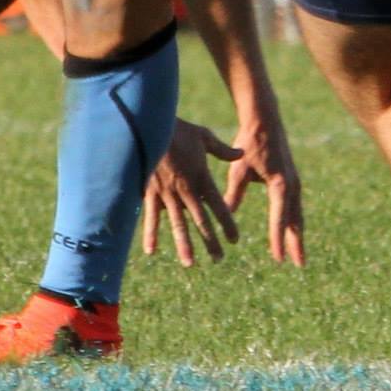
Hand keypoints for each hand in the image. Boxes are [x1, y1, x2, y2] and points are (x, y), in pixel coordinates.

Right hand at [142, 118, 242, 264]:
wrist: (151, 126)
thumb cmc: (178, 129)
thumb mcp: (203, 136)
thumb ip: (222, 150)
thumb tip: (240, 153)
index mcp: (201, 177)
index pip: (218, 206)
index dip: (227, 224)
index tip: (234, 240)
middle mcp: (186, 190)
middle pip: (201, 220)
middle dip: (210, 241)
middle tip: (219, 259)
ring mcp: (168, 193)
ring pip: (178, 224)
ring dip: (184, 245)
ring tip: (190, 263)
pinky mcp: (150, 192)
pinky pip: (151, 217)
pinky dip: (151, 234)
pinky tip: (151, 251)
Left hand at [222, 109, 305, 265]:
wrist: (265, 120)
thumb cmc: (249, 143)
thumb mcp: (239, 170)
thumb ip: (234, 194)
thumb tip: (224, 216)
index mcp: (280, 184)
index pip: (279, 218)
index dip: (277, 239)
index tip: (278, 259)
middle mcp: (292, 185)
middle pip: (295, 220)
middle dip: (296, 243)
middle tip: (298, 265)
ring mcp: (295, 182)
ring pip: (296, 214)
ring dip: (297, 234)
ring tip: (298, 255)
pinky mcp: (292, 179)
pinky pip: (294, 206)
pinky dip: (294, 221)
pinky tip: (292, 232)